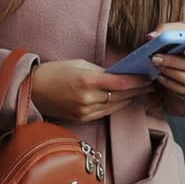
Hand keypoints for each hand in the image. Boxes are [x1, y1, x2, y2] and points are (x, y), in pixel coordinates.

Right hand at [28, 58, 151, 122]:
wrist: (33, 89)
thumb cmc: (55, 72)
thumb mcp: (79, 64)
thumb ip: (102, 71)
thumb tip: (121, 74)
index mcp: (87, 80)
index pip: (121, 83)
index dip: (138, 81)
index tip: (148, 76)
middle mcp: (88, 98)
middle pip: (121, 96)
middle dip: (138, 89)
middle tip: (151, 83)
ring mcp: (85, 111)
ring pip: (116, 106)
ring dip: (130, 98)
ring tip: (142, 91)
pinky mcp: (82, 119)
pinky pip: (106, 112)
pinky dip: (117, 105)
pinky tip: (125, 99)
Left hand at [147, 23, 184, 97]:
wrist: (184, 51)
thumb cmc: (183, 39)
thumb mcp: (178, 30)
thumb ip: (166, 30)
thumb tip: (151, 36)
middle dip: (175, 62)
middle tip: (157, 57)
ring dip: (172, 73)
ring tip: (157, 66)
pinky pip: (184, 91)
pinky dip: (170, 84)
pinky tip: (160, 76)